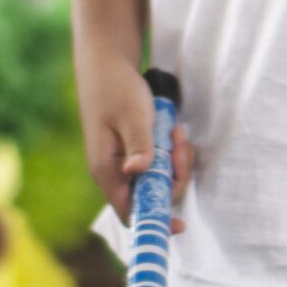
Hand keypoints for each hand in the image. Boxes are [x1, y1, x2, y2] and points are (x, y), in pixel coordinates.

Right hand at [80, 61, 193, 232]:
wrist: (105, 62)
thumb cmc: (115, 87)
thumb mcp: (132, 113)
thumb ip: (139, 143)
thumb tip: (138, 172)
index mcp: (107, 170)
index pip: (130, 213)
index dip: (154, 221)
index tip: (181, 224)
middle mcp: (114, 172)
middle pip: (152, 196)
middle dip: (174, 175)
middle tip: (180, 143)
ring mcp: (124, 162)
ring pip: (158, 179)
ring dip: (175, 161)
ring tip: (176, 131)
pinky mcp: (134, 150)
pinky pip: (158, 163)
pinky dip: (170, 151)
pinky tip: (171, 130)